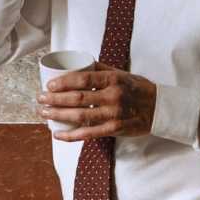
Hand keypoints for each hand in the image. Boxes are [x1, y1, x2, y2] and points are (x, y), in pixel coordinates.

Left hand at [36, 63, 156, 138]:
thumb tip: (79, 63)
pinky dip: (71, 135)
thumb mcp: (123, 74)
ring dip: (58, 115)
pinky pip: (88, 134)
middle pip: (78, 98)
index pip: (83, 79)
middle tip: (40, 99)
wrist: (159, 108)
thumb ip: (102, 69)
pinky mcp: (114, 129)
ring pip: (80, 116)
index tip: (49, 85)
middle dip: (55, 99)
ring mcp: (113, 114)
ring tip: (44, 114)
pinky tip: (58, 134)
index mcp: (114, 79)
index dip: (63, 82)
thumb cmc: (138, 89)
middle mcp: (113, 96)